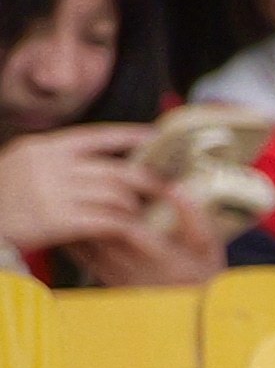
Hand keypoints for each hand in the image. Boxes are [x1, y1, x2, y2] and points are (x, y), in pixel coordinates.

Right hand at [0, 123, 157, 256]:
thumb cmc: (3, 198)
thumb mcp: (22, 164)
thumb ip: (55, 159)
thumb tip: (96, 159)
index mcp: (44, 148)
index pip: (96, 136)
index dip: (129, 136)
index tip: (155, 137)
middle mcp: (51, 166)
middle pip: (115, 170)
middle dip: (146, 180)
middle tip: (164, 187)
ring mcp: (54, 192)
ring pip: (116, 196)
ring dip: (134, 207)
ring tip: (142, 214)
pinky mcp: (58, 220)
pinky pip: (106, 220)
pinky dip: (123, 226)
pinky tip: (131, 231)